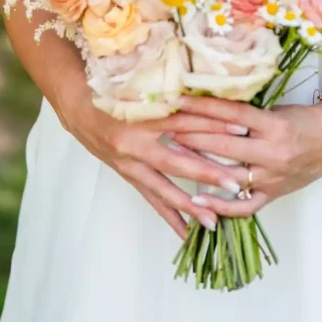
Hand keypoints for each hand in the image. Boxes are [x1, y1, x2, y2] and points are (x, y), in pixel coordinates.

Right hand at [57, 81, 255, 238]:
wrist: (80, 106)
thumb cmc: (115, 91)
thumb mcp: (143, 88)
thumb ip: (172, 97)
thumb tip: (210, 101)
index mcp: (142, 116)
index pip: (184, 120)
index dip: (212, 122)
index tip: (241, 127)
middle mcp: (135, 144)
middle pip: (176, 161)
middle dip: (207, 173)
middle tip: (234, 183)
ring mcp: (130, 164)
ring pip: (163, 189)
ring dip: (189, 205)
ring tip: (213, 220)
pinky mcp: (128, 176)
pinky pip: (151, 199)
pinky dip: (169, 216)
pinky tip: (185, 233)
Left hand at [159, 93, 321, 217]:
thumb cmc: (304, 118)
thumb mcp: (277, 109)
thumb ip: (248, 114)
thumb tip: (210, 107)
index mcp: (275, 125)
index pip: (232, 114)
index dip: (203, 106)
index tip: (178, 100)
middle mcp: (273, 152)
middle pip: (224, 145)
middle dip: (191, 135)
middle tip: (165, 127)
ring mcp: (273, 177)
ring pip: (229, 175)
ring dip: (198, 167)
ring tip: (171, 157)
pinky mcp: (273, 195)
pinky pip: (243, 206)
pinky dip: (219, 205)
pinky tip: (196, 198)